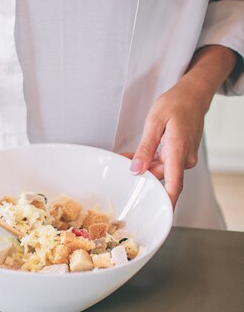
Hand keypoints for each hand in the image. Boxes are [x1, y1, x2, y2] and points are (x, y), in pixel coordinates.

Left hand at [123, 80, 207, 206]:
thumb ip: (145, 148)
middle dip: (140, 176)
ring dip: (142, 167)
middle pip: (160, 177)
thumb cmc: (175, 104)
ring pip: (159, 170)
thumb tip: (136, 169)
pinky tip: (134, 156)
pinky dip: (149, 160)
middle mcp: (183, 158)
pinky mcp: (180, 154)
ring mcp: (183, 157)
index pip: (174, 185)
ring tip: (123, 158)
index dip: (166, 203)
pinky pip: (163, 163)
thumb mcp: (154, 123)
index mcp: (177, 151)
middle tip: (119, 168)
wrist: (193, 95)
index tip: (159, 216)